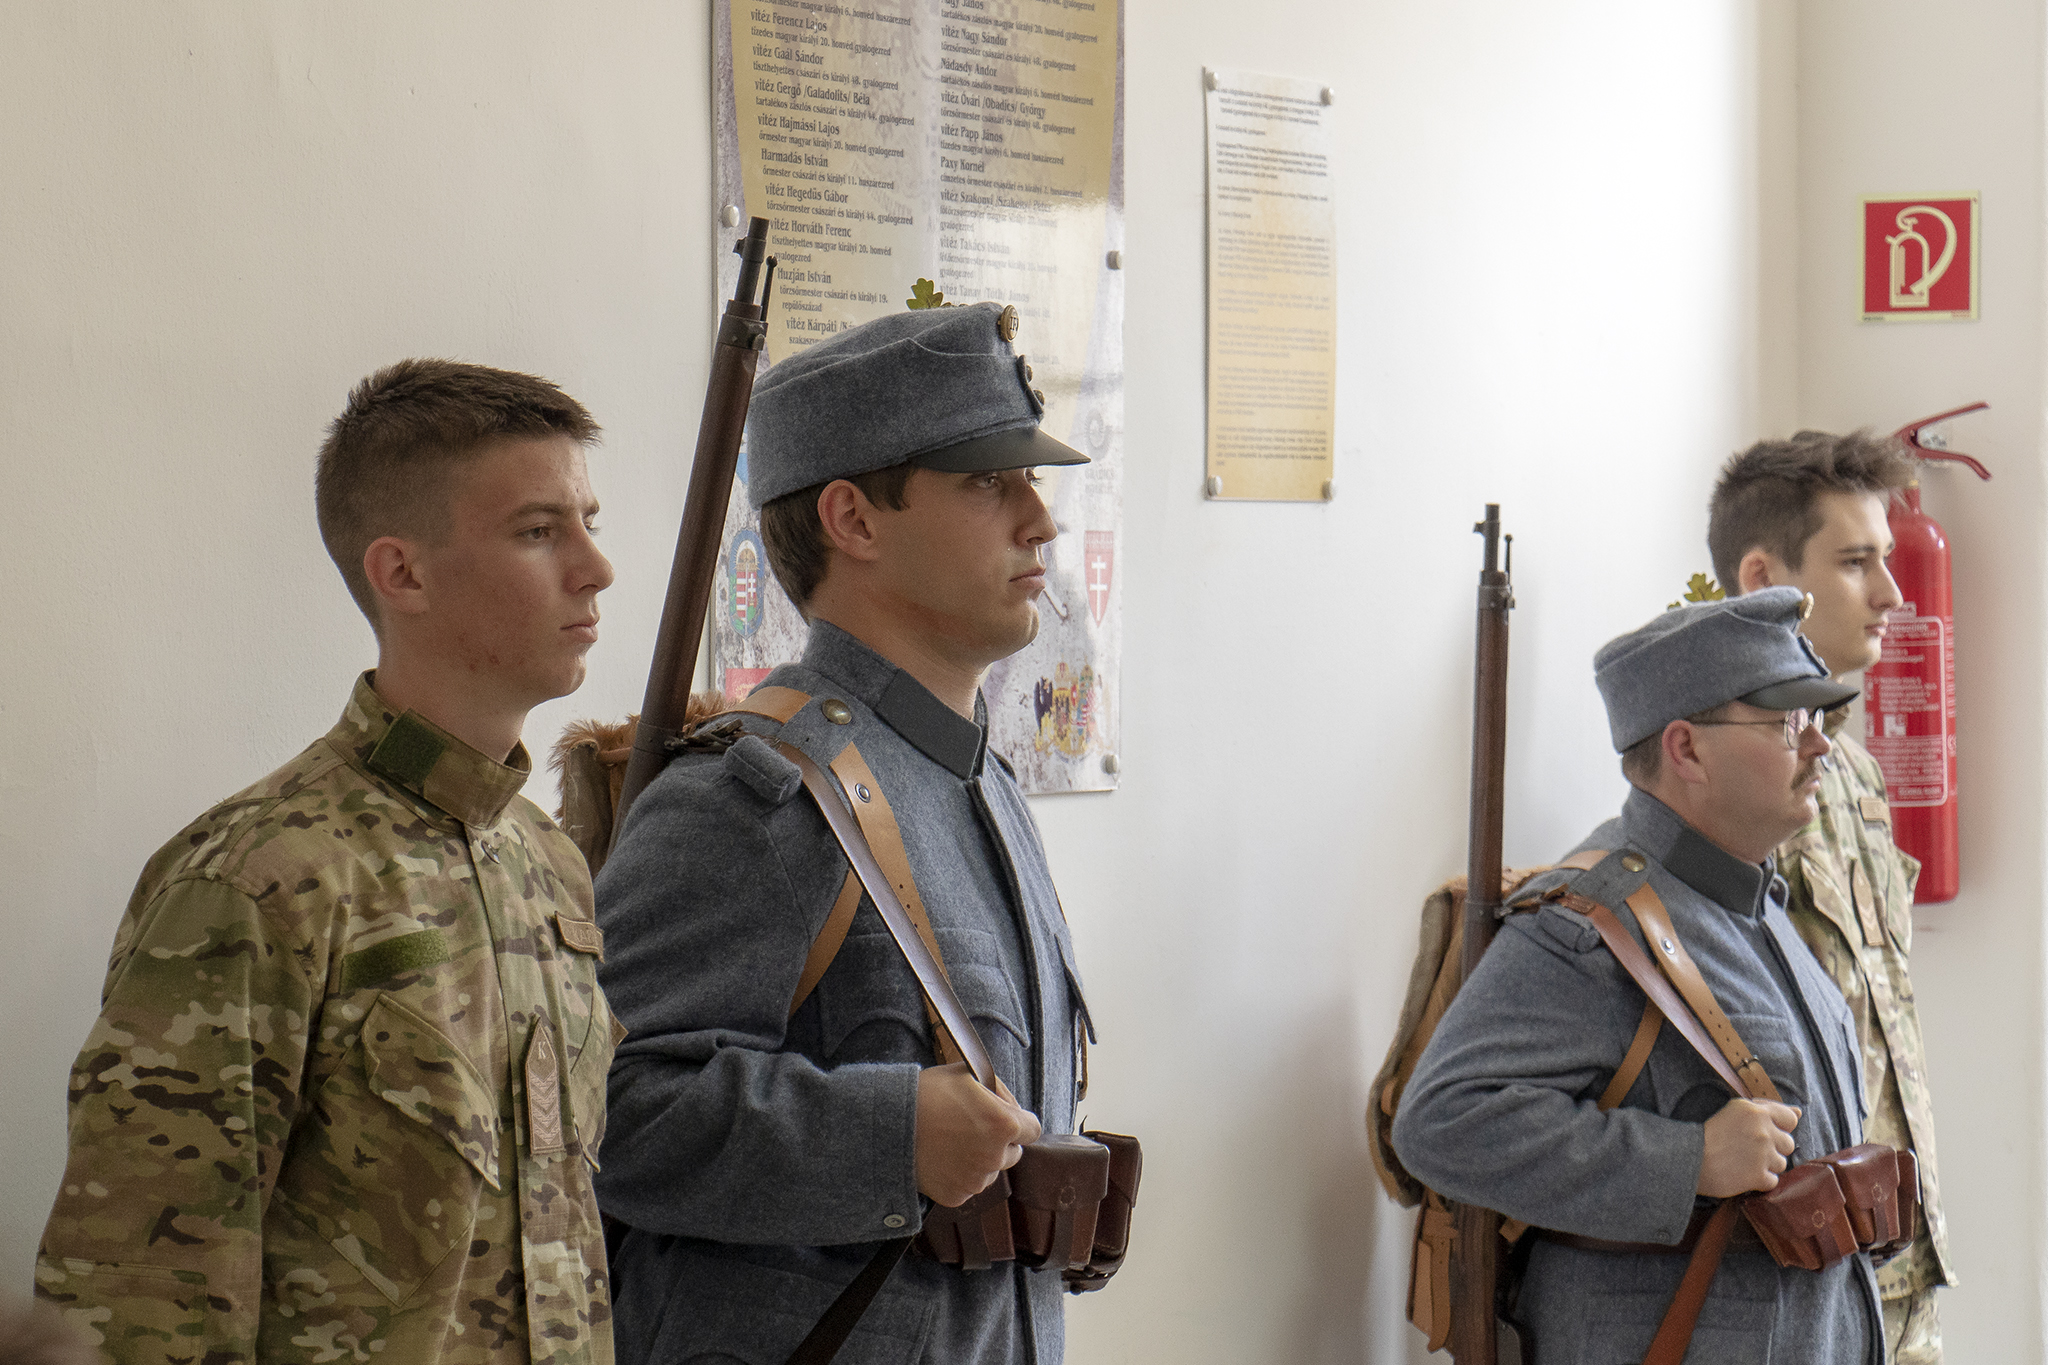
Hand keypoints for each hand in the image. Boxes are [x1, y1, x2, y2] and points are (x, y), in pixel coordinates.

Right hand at [914, 1063, 1042, 1206]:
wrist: (887, 1124)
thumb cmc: (927, 1093)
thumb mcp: (967, 1075)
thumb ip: (997, 1091)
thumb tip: (1011, 1106)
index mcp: (1004, 1124)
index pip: (1032, 1130)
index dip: (1019, 1122)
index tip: (1005, 1120)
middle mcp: (995, 1156)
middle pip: (1013, 1153)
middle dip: (1000, 1142)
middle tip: (973, 1129)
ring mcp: (976, 1180)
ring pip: (991, 1171)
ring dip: (980, 1160)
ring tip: (952, 1142)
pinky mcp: (957, 1196)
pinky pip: (968, 1186)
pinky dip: (959, 1175)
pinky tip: (942, 1158)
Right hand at [1697, 1097, 1799, 1196]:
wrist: (1690, 1157)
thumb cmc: (1710, 1132)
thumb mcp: (1736, 1110)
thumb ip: (1769, 1108)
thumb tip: (1800, 1111)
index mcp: (1756, 1111)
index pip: (1791, 1119)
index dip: (1780, 1127)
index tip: (1763, 1133)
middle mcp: (1763, 1131)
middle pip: (1788, 1144)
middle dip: (1773, 1148)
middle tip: (1749, 1149)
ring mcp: (1762, 1154)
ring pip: (1782, 1163)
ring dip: (1767, 1165)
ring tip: (1744, 1162)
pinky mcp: (1759, 1176)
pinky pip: (1773, 1180)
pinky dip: (1760, 1181)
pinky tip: (1743, 1174)